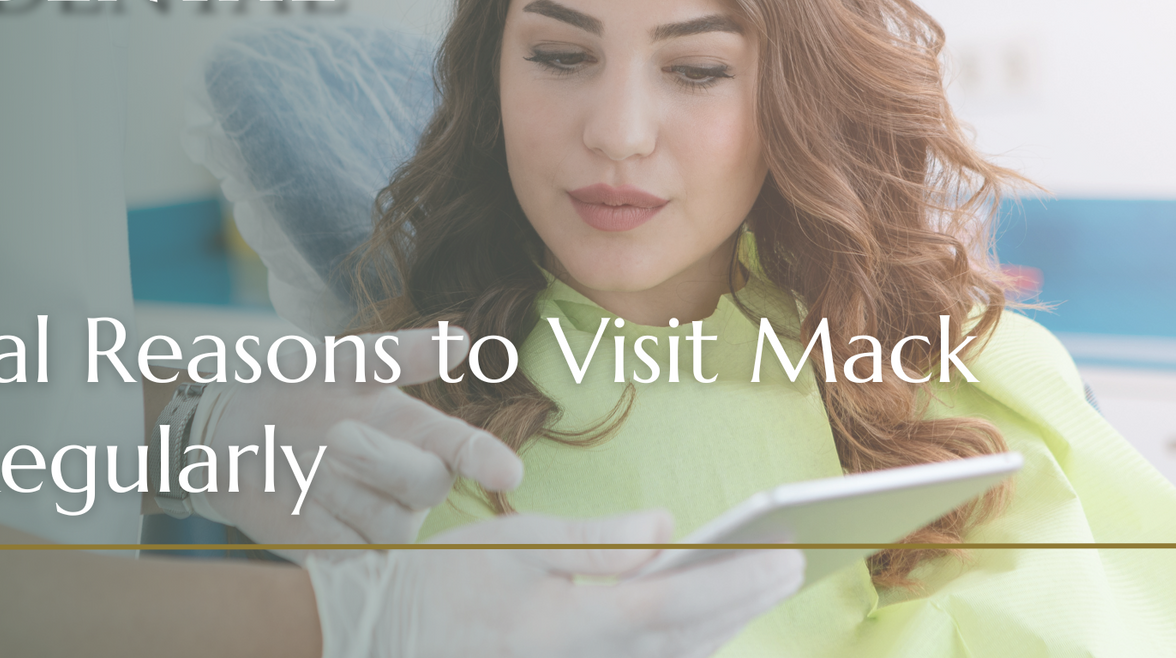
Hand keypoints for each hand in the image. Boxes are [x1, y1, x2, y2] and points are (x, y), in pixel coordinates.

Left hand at [189, 328, 522, 552]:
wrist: (230, 435)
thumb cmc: (293, 390)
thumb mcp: (336, 362)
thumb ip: (395, 355)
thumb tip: (460, 340)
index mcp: (419, 430)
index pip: (466, 449)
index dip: (487, 461)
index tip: (506, 473)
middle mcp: (409, 480)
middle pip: (427, 486)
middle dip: (383, 461)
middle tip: (335, 435)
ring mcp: (378, 521)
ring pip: (390, 527)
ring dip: (343, 492)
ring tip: (300, 460)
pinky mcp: (345, 555)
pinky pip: (350, 554)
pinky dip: (320, 524)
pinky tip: (294, 496)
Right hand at [306, 510, 804, 657]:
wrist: (382, 640)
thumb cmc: (443, 584)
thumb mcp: (515, 543)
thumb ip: (597, 540)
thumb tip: (669, 530)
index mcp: (569, 626)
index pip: (674, 608)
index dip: (735, 584)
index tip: (786, 556)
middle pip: (689, 643)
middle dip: (744, 602)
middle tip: (793, 562)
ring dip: (721, 626)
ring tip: (759, 584)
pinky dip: (683, 647)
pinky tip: (703, 622)